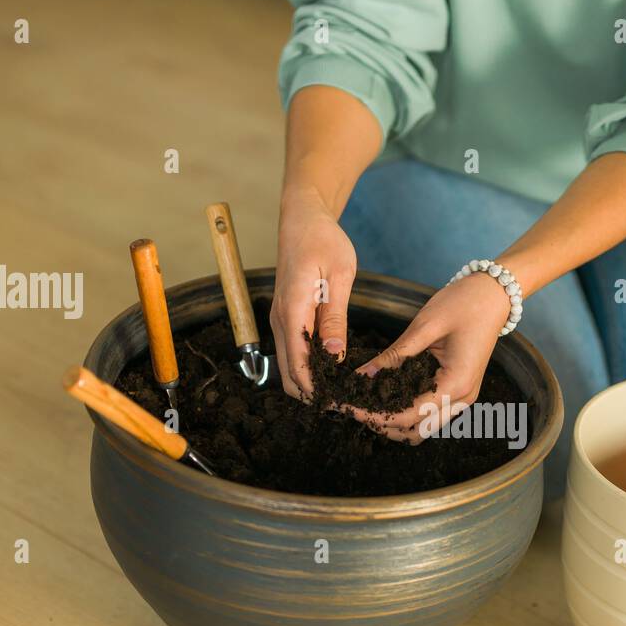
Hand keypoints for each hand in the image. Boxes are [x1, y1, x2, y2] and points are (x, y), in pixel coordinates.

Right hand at [270, 186, 355, 398]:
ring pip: (289, 368)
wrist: (302, 219)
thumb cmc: (323, 241)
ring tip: (344, 394)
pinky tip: (333, 374)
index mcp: (293, 310)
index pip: (298, 363)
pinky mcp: (285, 320)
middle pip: (288, 375)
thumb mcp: (339, 275)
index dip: (316, 389)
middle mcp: (279, 320)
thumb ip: (335, 317)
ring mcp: (279, 321)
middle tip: (346, 406)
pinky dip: (308, 370)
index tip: (340, 404)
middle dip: (313, 395)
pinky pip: (293, 354)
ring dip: (310, 385)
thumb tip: (334, 355)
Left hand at [347, 272, 510, 442]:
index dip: (373, 414)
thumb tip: (362, 375)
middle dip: (382, 424)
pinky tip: (386, 396)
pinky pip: (430, 414)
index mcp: (455, 384)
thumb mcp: (424, 326)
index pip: (407, 415)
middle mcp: (462, 398)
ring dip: (394, 423)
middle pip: (415, 431)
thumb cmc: (464, 303)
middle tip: (352, 406)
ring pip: (423, 428)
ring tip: (366, 403)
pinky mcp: (459, 391)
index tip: (346, 407)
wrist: (495, 295)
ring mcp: (463, 398)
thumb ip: (394, 355)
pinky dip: (407, 412)